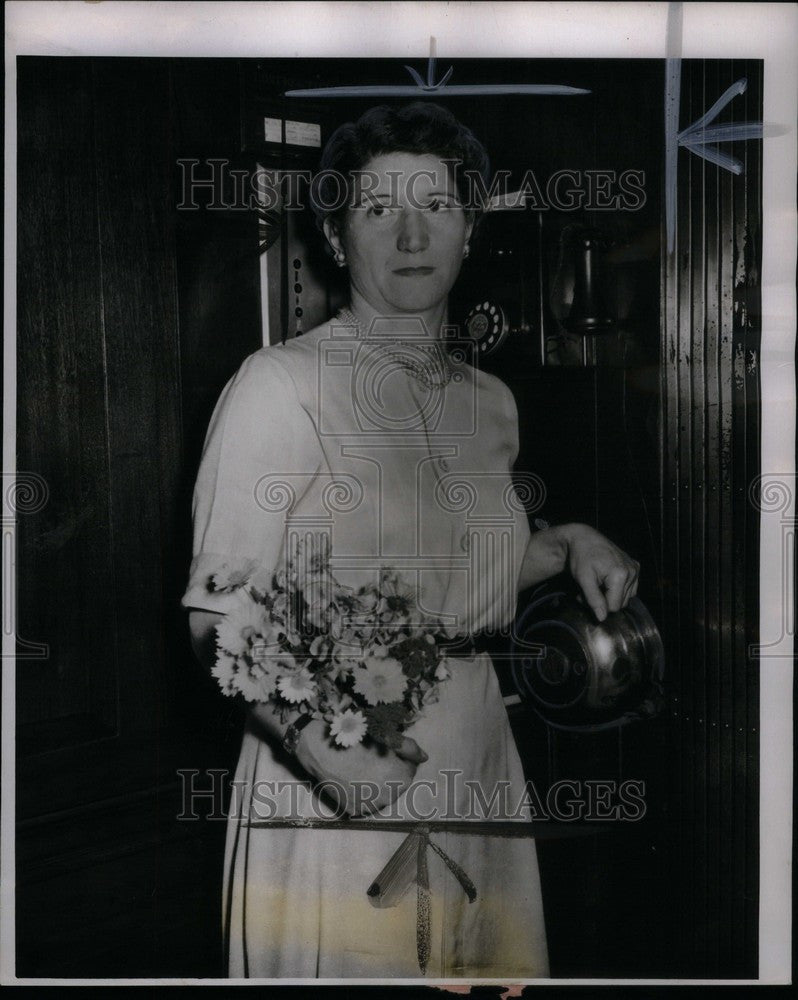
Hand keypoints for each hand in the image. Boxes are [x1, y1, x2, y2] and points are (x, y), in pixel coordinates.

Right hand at [294, 719, 427, 817]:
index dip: (400, 757)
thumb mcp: (385, 734)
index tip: (386, 749)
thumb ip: (408, 748)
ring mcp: (370, 806)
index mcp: (400, 777)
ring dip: (379, 783)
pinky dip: (364, 792)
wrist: (319, 747)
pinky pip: (366, 801)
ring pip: (383, 793)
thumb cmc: (354, 736)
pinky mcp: (354, 810)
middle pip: (398, 783)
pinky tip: (354, 778)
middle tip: (373, 756)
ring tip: (363, 767)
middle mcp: (388, 797)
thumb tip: (424, 758)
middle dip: (391, 771)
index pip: (410, 769)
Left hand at [557, 523, 639, 621]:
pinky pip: (630, 588)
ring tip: (596, 584)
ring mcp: (635, 569)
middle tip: (588, 589)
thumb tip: (602, 618)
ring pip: (626, 597)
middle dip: (604, 600)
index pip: (613, 607)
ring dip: (610, 595)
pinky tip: (606, 579)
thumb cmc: (581, 557)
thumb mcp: (583, 579)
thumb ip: (593, 599)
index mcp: (620, 575)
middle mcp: (632, 572)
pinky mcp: (635, 567)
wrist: (584, 538)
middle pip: (620, 603)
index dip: (598, 605)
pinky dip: (618, 588)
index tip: (583, 596)